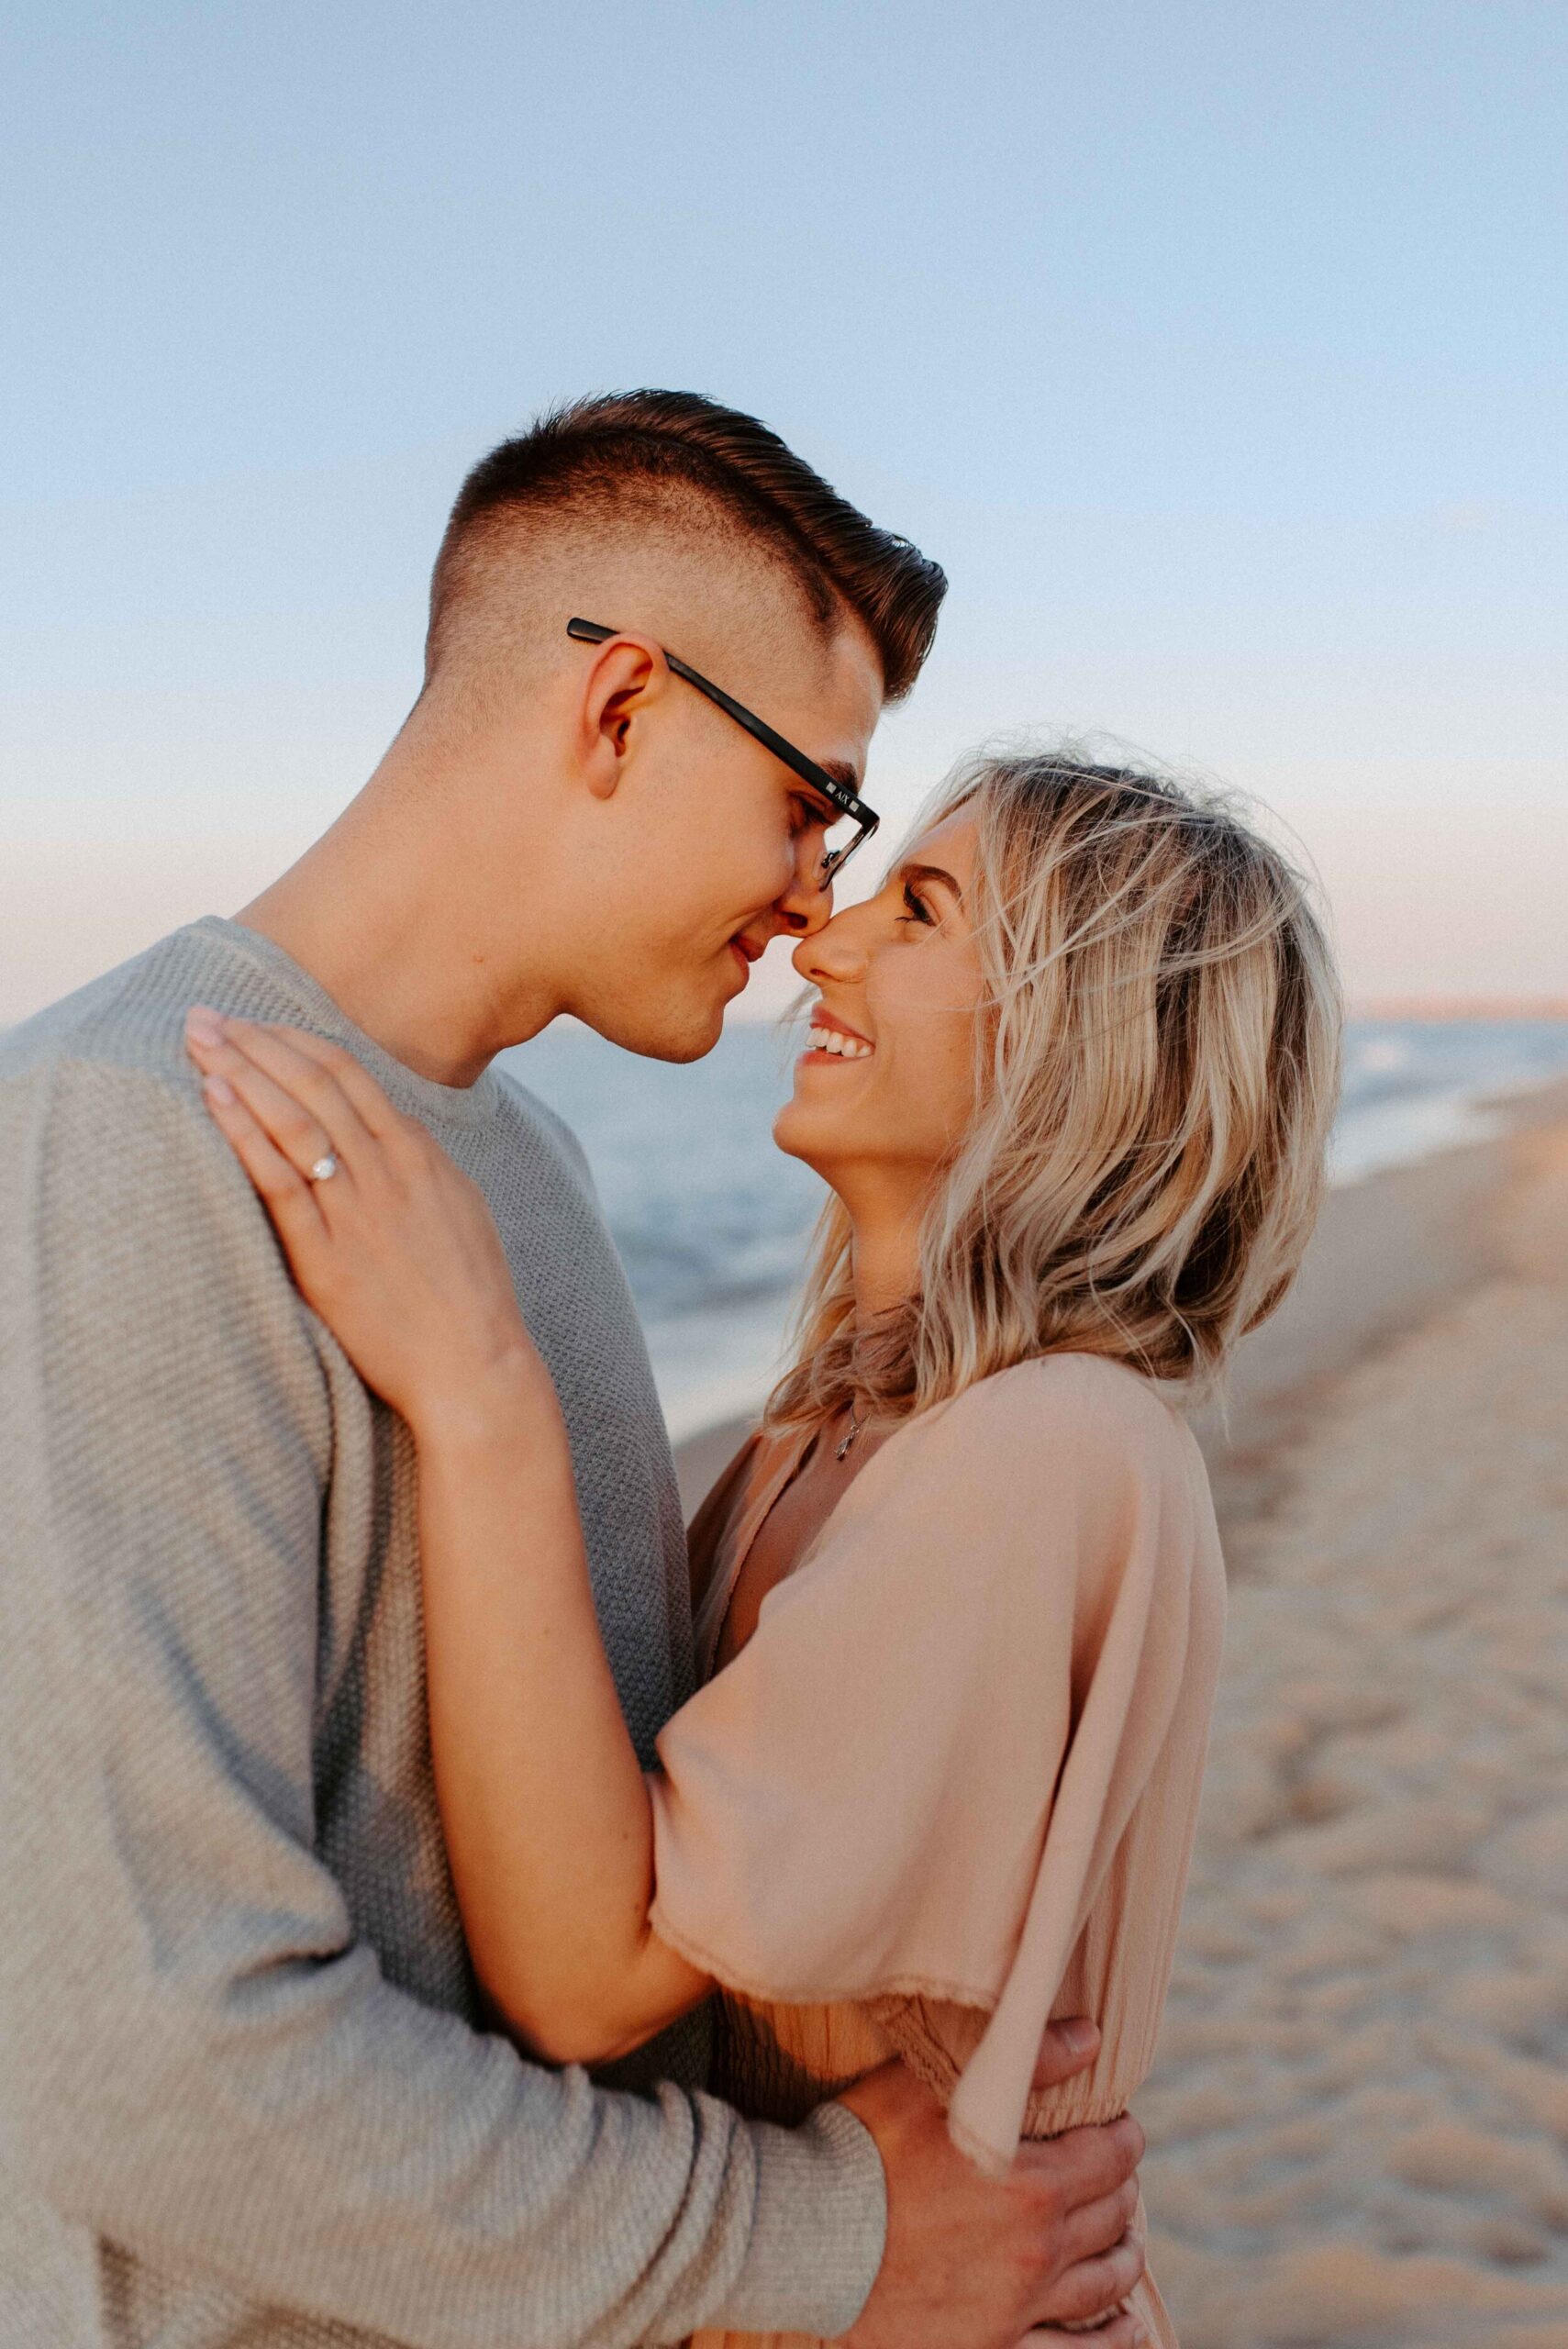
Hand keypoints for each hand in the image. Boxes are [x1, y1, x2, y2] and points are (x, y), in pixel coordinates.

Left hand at [185, 1010, 546, 1439]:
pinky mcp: (327, 1258)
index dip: (295, 1042)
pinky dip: (244, 1132)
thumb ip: (422, 1165)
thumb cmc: (470, 1297)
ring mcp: (356, 1211)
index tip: (255, 1023)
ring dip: (239, 1070)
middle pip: (311, 1084)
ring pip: (291, 1119)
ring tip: (197, 1038)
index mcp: (419, 1155)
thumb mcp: (459, 1209)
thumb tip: (393, 1129)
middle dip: (254, 1042)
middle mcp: (387, 1171)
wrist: (475, 1365)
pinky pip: (278, 1180)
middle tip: (205, 1014)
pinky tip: (213, 1098)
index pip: (348, 1075)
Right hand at [836, 2026, 1147, 2348]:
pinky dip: (1112, 2341)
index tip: (1117, 2125)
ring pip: (1104, 2284)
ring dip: (1124, 2253)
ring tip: (1125, 2238)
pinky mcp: (994, 2348)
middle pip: (1112, 2215)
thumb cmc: (863, 2151)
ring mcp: (1018, 2309)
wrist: (805, 2240)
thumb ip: (1023, 2061)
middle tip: (1113, 2171)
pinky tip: (1126, 2327)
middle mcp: (1036, 2252)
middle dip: (1120, 2185)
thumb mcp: (931, 2085)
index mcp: (1032, 2186)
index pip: (1112, 2156)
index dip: (1122, 2135)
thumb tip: (1090, 2038)